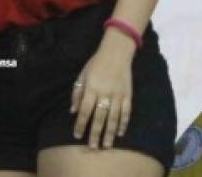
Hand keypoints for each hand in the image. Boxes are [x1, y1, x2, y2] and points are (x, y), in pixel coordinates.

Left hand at [70, 29, 136, 148]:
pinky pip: (126, 113)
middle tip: (93, 147)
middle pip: (99, 118)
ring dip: (110, 133)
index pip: (85, 110)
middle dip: (95, 133)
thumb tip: (73, 111)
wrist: (116, 54)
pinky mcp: (128, 96)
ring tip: (107, 145)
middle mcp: (104, 94)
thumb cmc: (95, 64)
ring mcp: (118, 95)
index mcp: (91, 88)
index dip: (80, 124)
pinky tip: (121, 133)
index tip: (77, 135)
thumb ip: (77, 93)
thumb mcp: (82, 75)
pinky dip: (124, 124)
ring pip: (114, 118)